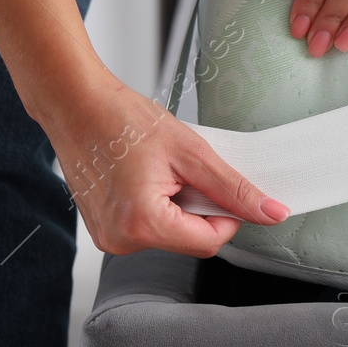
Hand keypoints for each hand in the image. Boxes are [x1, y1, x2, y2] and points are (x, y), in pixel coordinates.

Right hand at [42, 72, 289, 256]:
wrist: (75, 104)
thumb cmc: (123, 119)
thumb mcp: (191, 151)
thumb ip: (234, 188)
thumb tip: (273, 213)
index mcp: (142, 224)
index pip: (210, 242)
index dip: (226, 215)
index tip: (216, 185)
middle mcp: (120, 241)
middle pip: (188, 241)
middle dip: (196, 208)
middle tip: (178, 170)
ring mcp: (108, 238)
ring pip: (169, 235)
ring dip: (175, 208)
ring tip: (154, 171)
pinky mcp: (102, 231)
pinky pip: (146, 229)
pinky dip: (154, 207)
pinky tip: (139, 178)